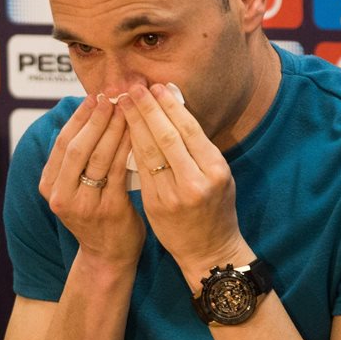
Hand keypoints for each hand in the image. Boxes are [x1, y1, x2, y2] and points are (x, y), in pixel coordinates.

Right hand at [39, 95, 143, 265]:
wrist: (108, 256)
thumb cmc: (96, 214)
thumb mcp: (75, 188)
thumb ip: (78, 159)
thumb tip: (90, 113)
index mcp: (49, 185)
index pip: (62, 142)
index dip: (78, 117)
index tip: (94, 96)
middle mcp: (61, 195)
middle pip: (77, 147)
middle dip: (96, 118)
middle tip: (112, 95)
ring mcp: (84, 205)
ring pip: (99, 157)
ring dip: (114, 128)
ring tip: (127, 107)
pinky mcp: (109, 209)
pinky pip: (119, 171)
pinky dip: (127, 148)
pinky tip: (138, 132)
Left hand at [120, 83, 252, 285]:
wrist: (210, 252)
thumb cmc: (217, 209)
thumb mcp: (219, 176)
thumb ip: (199, 148)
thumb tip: (175, 109)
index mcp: (216, 169)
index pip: (189, 129)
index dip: (170, 106)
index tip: (156, 87)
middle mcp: (196, 181)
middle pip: (167, 136)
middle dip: (147, 109)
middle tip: (132, 87)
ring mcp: (174, 195)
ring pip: (149, 152)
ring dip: (133, 124)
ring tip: (122, 103)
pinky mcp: (156, 205)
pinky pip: (140, 170)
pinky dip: (130, 148)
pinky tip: (121, 132)